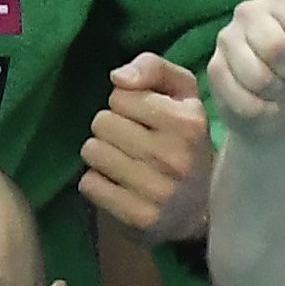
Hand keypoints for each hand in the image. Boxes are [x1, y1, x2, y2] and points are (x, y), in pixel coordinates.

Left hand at [78, 50, 215, 241]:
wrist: (195, 210)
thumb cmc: (182, 140)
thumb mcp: (181, 95)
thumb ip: (154, 68)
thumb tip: (118, 78)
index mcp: (189, 122)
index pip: (120, 95)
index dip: (127, 105)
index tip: (145, 120)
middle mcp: (176, 156)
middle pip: (102, 122)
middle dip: (112, 129)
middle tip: (133, 144)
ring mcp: (158, 191)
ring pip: (92, 151)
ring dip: (102, 155)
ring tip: (125, 163)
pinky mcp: (138, 217)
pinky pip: (89, 184)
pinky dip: (97, 183)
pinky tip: (119, 186)